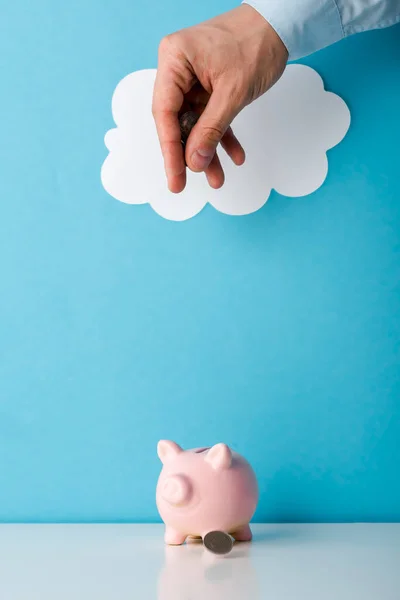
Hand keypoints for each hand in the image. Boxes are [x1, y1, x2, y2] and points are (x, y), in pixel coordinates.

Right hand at [152, 4, 287, 192]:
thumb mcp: (233, 93)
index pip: (164, 112)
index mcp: (175, 60)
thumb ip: (211, 129)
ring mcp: (193, 79)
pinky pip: (210, 117)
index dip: (169, 149)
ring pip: (195, 124)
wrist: (280, 24)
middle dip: (188, 155)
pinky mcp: (208, 86)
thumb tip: (194, 161)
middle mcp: (178, 69)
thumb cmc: (256, 42)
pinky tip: (235, 156)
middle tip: (185, 184)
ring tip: (217, 178)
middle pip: (176, 121)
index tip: (175, 176)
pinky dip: (222, 136)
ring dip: (207, 151)